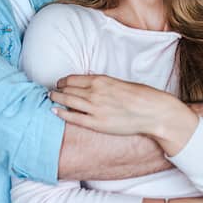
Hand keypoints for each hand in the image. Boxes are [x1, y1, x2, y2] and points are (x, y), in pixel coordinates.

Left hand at [51, 74, 198, 153]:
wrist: (152, 112)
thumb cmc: (140, 96)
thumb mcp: (119, 83)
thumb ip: (104, 85)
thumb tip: (93, 87)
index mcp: (101, 80)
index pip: (73, 79)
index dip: (63, 81)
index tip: (60, 83)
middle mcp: (94, 92)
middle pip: (68, 89)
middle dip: (57, 90)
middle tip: (51, 91)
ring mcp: (94, 108)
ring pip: (67, 101)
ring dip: (56, 99)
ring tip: (50, 99)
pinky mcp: (96, 123)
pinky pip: (73, 117)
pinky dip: (61, 113)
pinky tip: (54, 111)